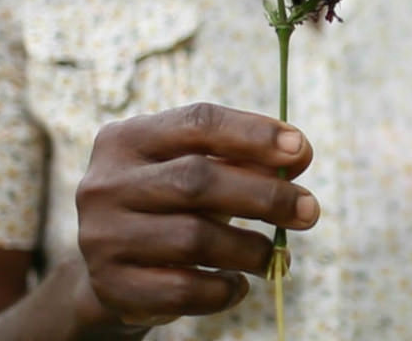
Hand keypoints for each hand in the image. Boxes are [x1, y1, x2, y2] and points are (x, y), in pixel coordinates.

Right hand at [76, 103, 317, 325]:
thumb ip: (243, 159)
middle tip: (310, 210)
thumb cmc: (169, 201)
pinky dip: (222, 290)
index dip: (254, 133)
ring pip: (194, 238)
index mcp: (129, 137)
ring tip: (277, 256)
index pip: (199, 122)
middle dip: (264, 195)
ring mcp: (102, 234)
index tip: (301, 148)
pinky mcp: (109, 284)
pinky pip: (181, 290)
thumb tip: (298, 154)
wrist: (113, 261)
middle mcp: (107, 181)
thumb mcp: (197, 169)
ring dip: (250, 248)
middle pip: (197, 179)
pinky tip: (239, 285)